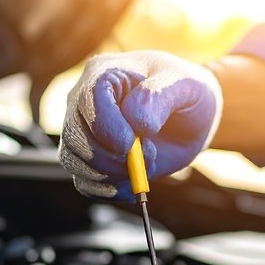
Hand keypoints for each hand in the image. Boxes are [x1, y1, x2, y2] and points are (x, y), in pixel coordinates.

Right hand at [59, 51, 221, 199]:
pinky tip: (133, 185)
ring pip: (73, 161)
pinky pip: (83, 182)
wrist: (191, 117)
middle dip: (111, 156)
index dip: (106, 126)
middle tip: (150, 155)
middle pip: (74, 135)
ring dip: (110, 175)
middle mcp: (85, 102)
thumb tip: (136, 123)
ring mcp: (85, 132)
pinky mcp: (91, 159)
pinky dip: (107, 191)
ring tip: (147, 165)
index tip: (130, 144)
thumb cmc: (186, 92)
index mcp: (105, 73)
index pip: (88, 99)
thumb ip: (158, 97)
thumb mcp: (185, 85)